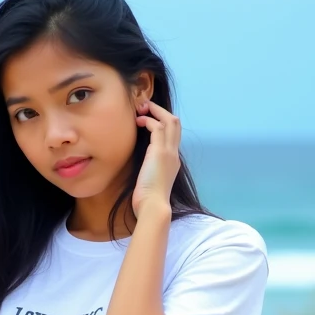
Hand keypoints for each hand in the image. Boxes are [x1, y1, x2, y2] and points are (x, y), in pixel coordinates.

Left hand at [131, 100, 180, 218]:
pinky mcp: (160, 152)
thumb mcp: (150, 182)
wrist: (153, 207)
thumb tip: (141, 168)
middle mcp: (173, 154)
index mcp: (172, 161)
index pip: (172, 135)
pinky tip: (138, 122)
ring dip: (154, 111)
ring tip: (141, 109)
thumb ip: (148, 171)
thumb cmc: (148, 200)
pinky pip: (157, 127)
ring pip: (170, 121)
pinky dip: (148, 121)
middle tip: (145, 107)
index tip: (147, 120)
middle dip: (161, 111)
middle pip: (175, 123)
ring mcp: (169, 152)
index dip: (162, 123)